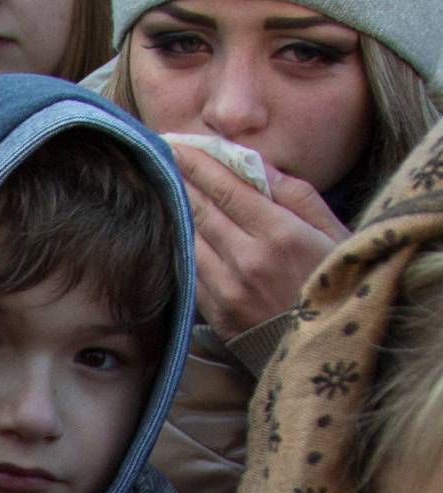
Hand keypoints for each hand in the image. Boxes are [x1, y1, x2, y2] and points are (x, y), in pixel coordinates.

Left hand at [174, 144, 346, 339]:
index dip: (198, 163)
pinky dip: (178, 245)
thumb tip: (257, 164)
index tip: (177, 143)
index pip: (226, 189)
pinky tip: (167, 227)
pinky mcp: (215, 313)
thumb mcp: (331, 231)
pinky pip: (188, 270)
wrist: (327, 349)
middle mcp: (248, 260)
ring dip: (171, 208)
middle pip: (200, 209)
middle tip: (157, 153)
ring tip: (156, 183)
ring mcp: (227, 289)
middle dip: (177, 177)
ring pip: (188, 238)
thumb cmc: (336, 282)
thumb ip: (294, 195)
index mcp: (281, 234)